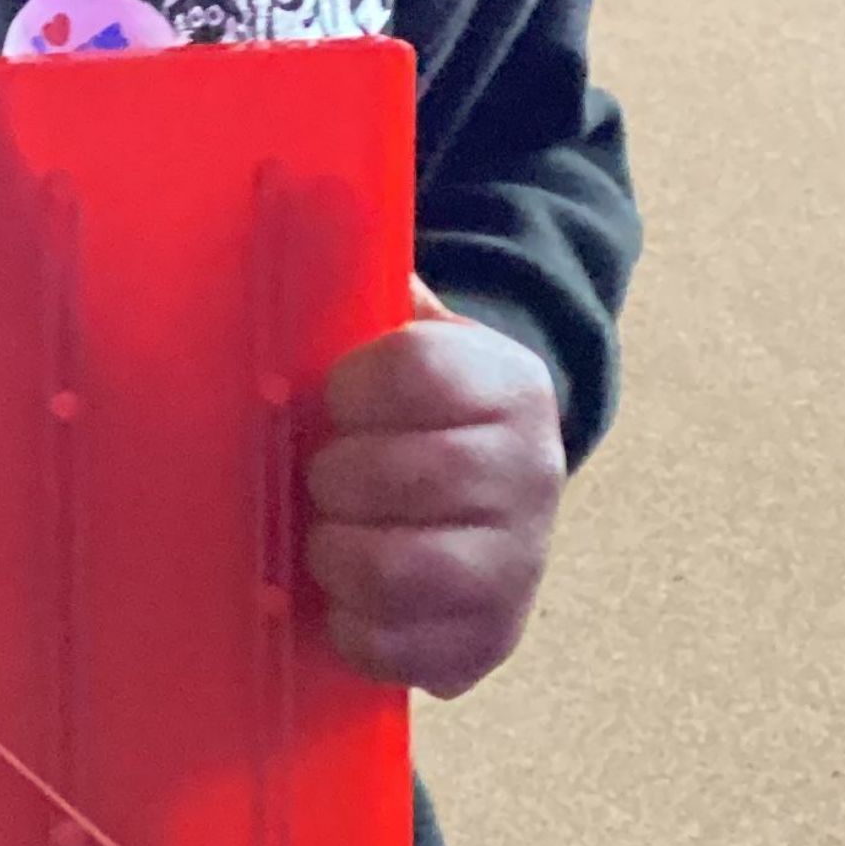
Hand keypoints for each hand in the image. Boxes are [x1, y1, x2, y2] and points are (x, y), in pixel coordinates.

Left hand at [307, 285, 566, 697]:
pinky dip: (351, 626)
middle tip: (325, 478)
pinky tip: (351, 598)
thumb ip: (368, 283)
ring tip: (331, 538)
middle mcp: (533, 472)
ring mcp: (519, 564)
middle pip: (395, 474)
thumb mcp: (408, 338)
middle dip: (334, 478)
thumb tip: (312, 197)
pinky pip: (394, 648)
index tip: (337, 398)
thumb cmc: (420, 415)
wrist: (495, 503)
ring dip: (336, 553)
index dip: (352, 387)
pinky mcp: (490, 643)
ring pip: (393, 568)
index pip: (414, 369)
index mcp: (509, 383)